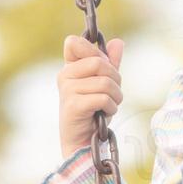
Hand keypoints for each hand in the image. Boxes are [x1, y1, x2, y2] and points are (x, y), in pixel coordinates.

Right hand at [57, 35, 124, 159]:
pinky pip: (103, 98)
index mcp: (69, 67)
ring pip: (105, 82)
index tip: (102, 69)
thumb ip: (110, 63)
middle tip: (114, 93)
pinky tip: (104, 114)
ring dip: (116, 96)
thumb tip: (118, 42)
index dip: (94, 51)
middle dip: (115, 78)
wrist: (83, 141)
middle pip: (99, 62)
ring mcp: (67, 90)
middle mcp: (64, 75)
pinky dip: (111, 107)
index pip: (74, 42)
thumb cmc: (93, 111)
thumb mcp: (104, 84)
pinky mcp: (73, 105)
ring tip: (110, 105)